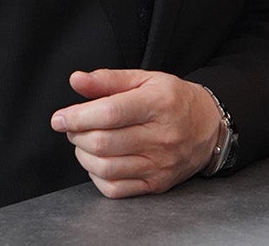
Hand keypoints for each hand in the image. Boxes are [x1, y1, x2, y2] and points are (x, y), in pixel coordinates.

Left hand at [50, 69, 220, 197]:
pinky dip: (97, 176)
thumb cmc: (175, 100)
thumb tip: (76, 80)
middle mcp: (162, 136)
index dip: (78, 116)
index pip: (110, 113)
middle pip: (103, 142)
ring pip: (105, 167)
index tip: (60, 118)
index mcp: (159, 103)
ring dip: (84, 155)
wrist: (209, 127)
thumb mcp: (146, 79)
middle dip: (77, 135)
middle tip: (75, 127)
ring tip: (86, 142)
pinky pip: (115, 188)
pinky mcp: (157, 184)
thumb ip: (108, 80)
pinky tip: (99, 162)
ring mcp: (160, 163)